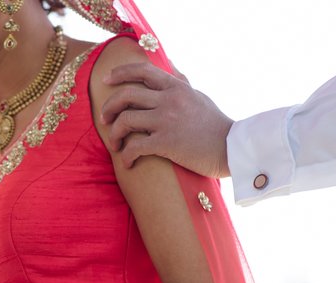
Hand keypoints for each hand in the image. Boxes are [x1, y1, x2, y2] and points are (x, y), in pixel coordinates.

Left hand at [100, 62, 232, 178]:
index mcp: (176, 87)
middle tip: (104, 119)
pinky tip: (127, 163)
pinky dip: (125, 156)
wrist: (231, 148)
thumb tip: (170, 66)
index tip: (105, 80)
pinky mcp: (166, 143)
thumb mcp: (197, 95)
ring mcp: (167, 121)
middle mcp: (169, 100)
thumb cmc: (214, 124)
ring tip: (115, 145)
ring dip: (114, 135)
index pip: (142, 71)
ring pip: (125, 121)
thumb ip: (180, 81)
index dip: (120, 73)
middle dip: (108, 107)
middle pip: (125, 96)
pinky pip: (134, 147)